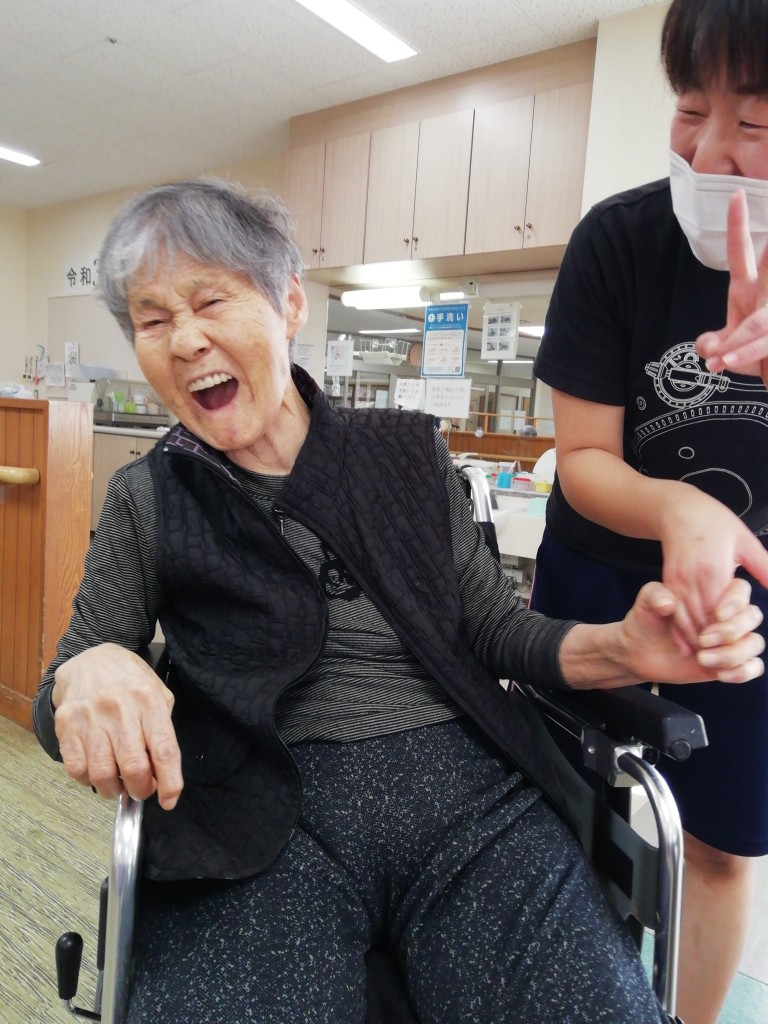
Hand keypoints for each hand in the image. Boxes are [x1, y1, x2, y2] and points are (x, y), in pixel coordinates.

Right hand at [52, 643, 182, 809]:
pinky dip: (88, 781)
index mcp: (149, 701)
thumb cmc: (130, 681)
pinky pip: (76, 769)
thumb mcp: (158, 694)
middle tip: (142, 790)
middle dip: (141, 789)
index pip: (164, 750)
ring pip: (103, 774)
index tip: (169, 800)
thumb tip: (162, 774)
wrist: (90, 658)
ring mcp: (90, 717)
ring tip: (118, 785)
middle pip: (134, 767)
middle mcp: (120, 709)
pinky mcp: (66, 725)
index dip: (170, 782)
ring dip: (114, 790)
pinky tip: (96, 773)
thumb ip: (162, 731)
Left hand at [622, 578, 763, 684]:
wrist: (639, 651)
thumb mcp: (645, 603)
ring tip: (701, 658)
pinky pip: (754, 667)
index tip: (717, 614)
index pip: (740, 590)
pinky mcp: (729, 663)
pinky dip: (742, 671)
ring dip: (732, 653)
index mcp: (712, 594)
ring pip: (754, 643)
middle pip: (753, 616)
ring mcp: (731, 641)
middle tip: (702, 639)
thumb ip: (654, 595)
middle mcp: (727, 616)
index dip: (735, 601)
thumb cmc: (646, 621)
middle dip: (731, 630)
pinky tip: (719, 674)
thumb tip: (668, 603)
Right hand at [658, 487, 767, 649]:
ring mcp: (676, 580)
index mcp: (715, 569)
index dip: (727, 634)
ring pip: (683, 618)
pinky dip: (679, 629)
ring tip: (705, 658)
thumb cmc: (714, 522)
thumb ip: (764, 568)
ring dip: (694, 640)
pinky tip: (687, 643)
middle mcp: (692, 578)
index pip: (720, 612)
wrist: (678, 509)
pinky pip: (673, 611)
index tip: (735, 649)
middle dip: (711, 644)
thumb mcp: (746, 542)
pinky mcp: (667, 581)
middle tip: (721, 663)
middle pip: (700, 620)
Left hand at [696, 189, 767, 383]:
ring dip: (738, 344)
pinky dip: (742, 355)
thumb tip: (709, 349)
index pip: (741, 252)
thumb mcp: (727, 352)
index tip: (735, 195)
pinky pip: (762, 342)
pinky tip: (725, 363)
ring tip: (719, 361)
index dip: (738, 225)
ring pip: (758, 322)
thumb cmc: (757, 359)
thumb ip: (713, 346)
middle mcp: (765, 295)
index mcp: (747, 288)